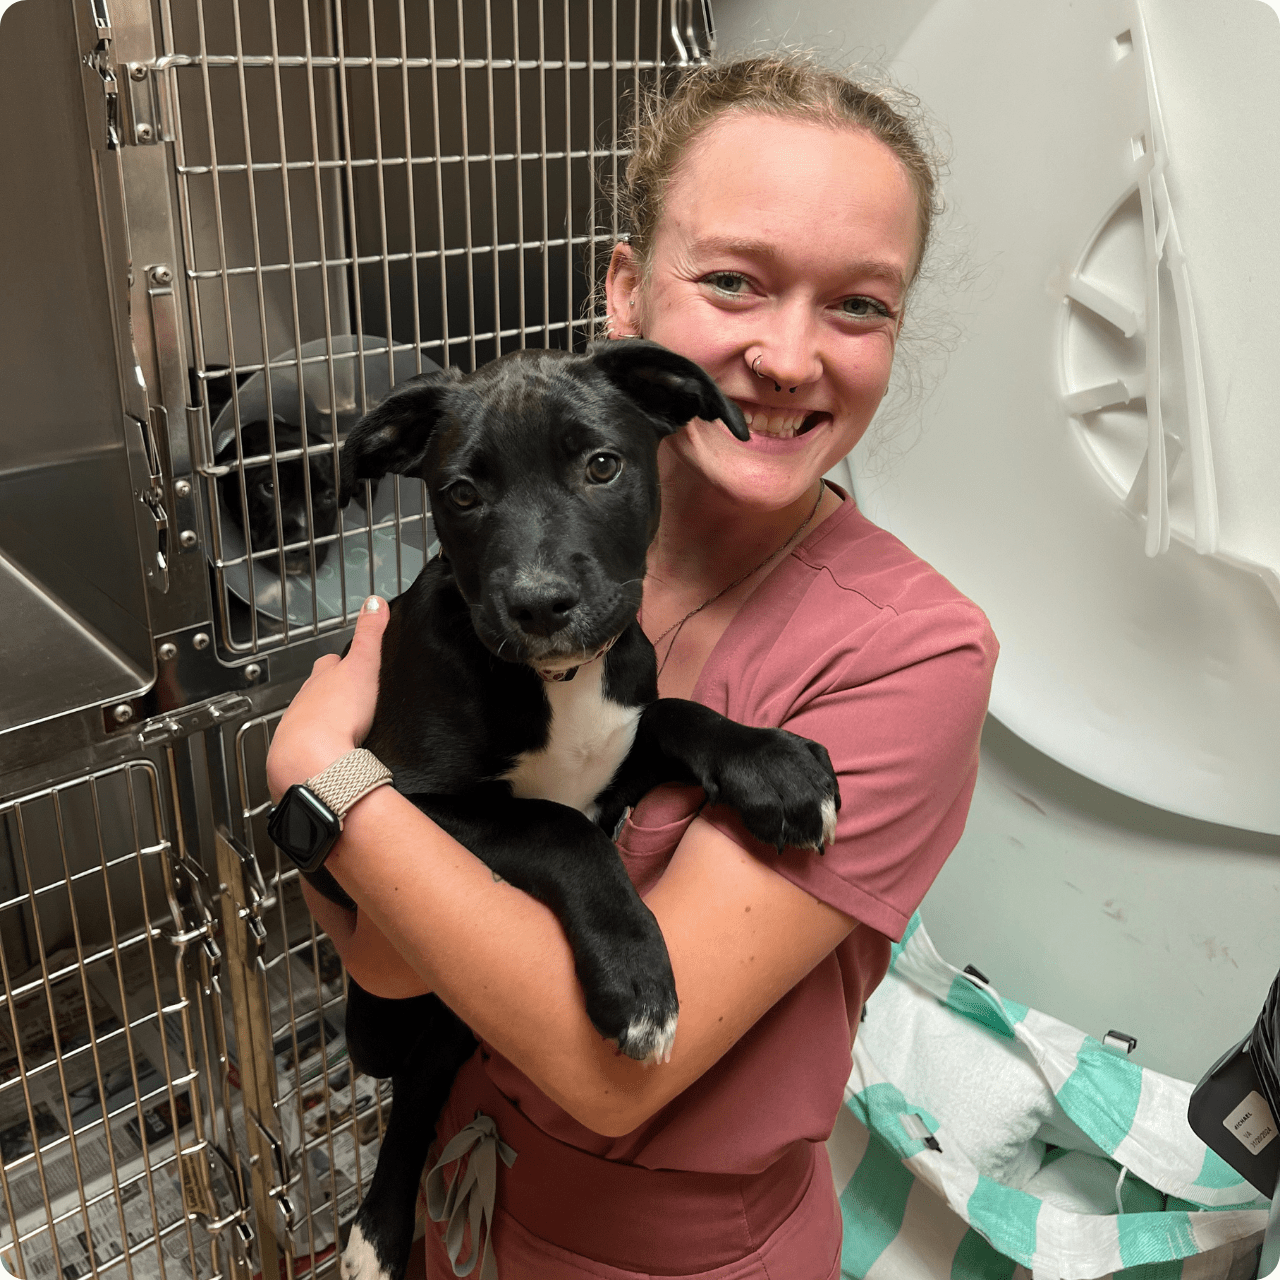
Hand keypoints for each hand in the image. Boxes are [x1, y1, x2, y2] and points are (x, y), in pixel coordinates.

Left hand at [266, 595, 390, 801]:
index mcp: (321, 678)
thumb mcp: (364, 666)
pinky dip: (318, 750)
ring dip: (321, 723)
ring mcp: (298, 730)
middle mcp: (304, 701)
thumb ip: (370, 634)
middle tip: (347, 698)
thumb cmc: (337, 714)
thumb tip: (375, 602)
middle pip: (315, 691)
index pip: (328, 663)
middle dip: (328, 694)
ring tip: (339, 729)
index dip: (339, 663)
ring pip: (308, 720)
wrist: (313, 759)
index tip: (345, 663)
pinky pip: (309, 750)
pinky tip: (330, 755)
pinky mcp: (299, 757)